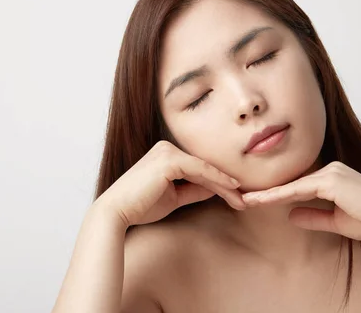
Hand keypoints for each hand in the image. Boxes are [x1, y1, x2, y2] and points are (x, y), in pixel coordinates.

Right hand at [95, 141, 245, 227]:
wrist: (116, 212)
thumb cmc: (140, 206)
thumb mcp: (174, 197)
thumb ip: (195, 190)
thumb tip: (217, 189)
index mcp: (166, 154)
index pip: (198, 169)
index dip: (218, 183)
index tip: (236, 197)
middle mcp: (166, 147)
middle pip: (204, 167)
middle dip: (225, 184)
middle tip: (243, 200)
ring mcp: (167, 151)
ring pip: (204, 169)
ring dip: (225, 185)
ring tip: (241, 199)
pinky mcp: (169, 159)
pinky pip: (200, 170)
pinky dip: (217, 180)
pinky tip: (232, 188)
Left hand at [241, 161, 360, 241]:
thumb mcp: (336, 220)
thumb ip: (313, 216)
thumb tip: (290, 216)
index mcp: (333, 176)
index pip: (299, 185)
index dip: (277, 194)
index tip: (257, 200)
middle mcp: (331, 169)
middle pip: (292, 182)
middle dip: (267, 191)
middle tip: (243, 197)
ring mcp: (331, 172)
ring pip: (291, 185)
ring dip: (267, 194)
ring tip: (245, 200)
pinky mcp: (330, 180)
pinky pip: (298, 190)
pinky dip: (278, 196)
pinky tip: (261, 201)